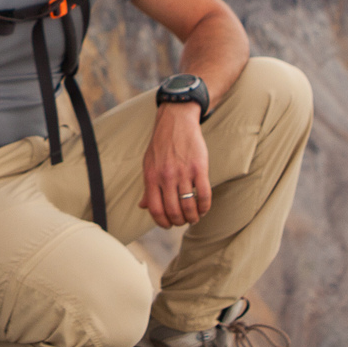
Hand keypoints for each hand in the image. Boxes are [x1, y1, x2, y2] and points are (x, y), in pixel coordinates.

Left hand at [140, 103, 209, 227]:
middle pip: (173, 211)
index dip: (163, 223)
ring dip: (193, 217)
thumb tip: (142, 206)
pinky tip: (203, 208)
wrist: (176, 121)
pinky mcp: (199, 168)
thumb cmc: (161, 145)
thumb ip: (147, 187)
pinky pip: (204, 195)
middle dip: (179, 222)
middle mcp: (166, 177)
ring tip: (194, 217)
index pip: (156, 210)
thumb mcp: (148, 164)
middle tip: (183, 221)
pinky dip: (204, 207)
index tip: (169, 225)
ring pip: (189, 206)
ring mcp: (183, 173)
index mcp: (151, 177)